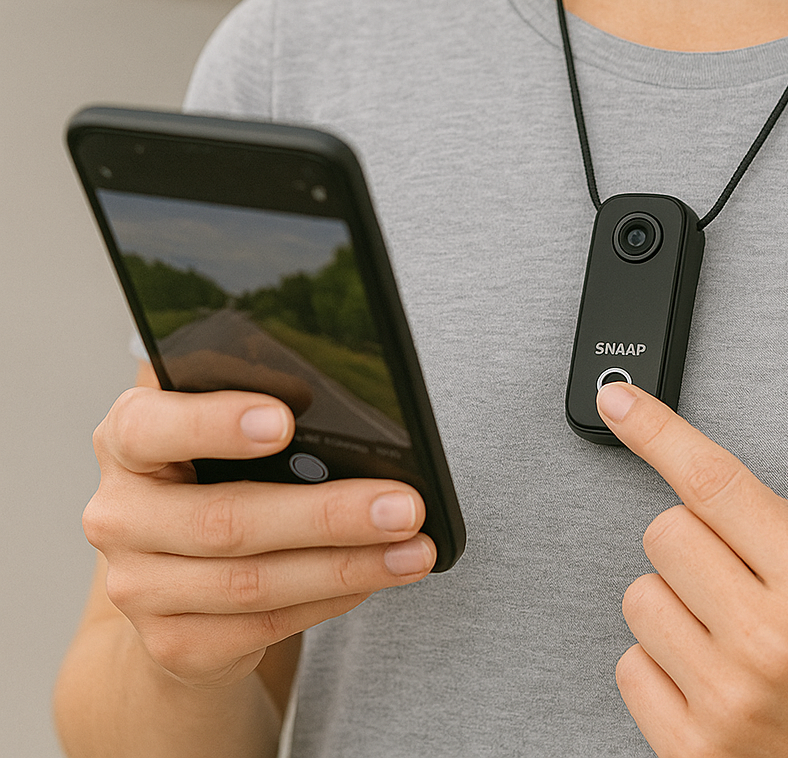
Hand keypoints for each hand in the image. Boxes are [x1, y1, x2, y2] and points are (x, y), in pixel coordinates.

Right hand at [84, 382, 434, 689]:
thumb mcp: (220, 424)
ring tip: (412, 548)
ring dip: (346, 565)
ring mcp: (138, 587)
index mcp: (126, 439)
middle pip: (226, 520)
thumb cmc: (215, 469)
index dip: (215, 423)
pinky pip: (263, 625)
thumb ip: (258, 401)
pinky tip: (372, 577)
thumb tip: (345, 404)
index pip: (151, 428)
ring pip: (253, 582)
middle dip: (328, 513)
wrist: (174, 571)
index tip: (285, 421)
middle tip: (403, 504)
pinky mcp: (172, 643)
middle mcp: (118, 515)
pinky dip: (329, 600)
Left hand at [596, 381, 787, 757]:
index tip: (616, 399)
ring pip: (639, 596)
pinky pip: (630, 666)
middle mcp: (767, 638)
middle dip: (692, 543)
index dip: (655, 431)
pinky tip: (706, 675)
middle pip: (664, 532)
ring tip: (724, 632)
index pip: (713, 481)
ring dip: (674, 605)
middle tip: (732, 576)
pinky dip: (660, 664)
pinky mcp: (694, 750)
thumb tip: (696, 473)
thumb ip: (783, 516)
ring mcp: (727, 698)